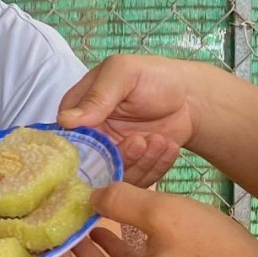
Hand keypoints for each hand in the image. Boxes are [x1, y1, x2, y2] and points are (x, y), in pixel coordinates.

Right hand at [58, 55, 194, 186]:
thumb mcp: (123, 74)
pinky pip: (136, 182)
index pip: (66, 136)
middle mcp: (91, 137)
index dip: (80, 145)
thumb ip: (97, 96)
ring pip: (114, 176)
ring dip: (140, 161)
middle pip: (90, 163)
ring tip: (159, 140)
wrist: (191, 96)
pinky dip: (154, 167)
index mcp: (79, 111)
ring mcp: (112, 156)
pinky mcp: (133, 169)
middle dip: (117, 155)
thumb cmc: (154, 77)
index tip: (104, 141)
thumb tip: (66, 120)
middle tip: (140, 141)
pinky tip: (168, 147)